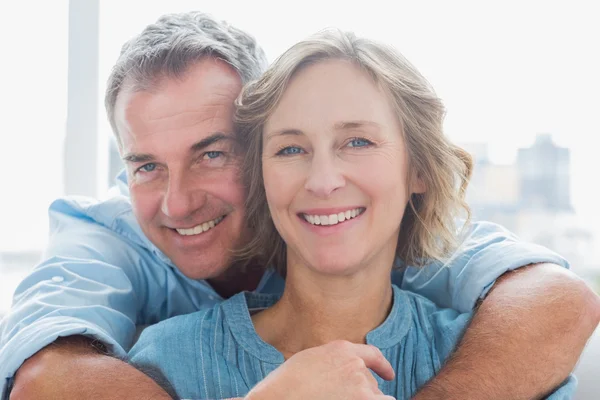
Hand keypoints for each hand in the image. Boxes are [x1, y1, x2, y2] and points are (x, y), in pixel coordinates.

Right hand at [245, 340, 394, 399]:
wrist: (280, 397)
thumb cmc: (288, 383)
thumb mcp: (311, 359)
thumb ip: (333, 360)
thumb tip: (346, 369)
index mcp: (341, 349)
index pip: (371, 355)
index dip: (382, 366)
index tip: (389, 375)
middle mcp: (355, 364)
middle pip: (370, 381)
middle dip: (362, 392)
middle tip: (339, 396)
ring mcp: (361, 384)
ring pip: (374, 395)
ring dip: (364, 399)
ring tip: (336, 398)